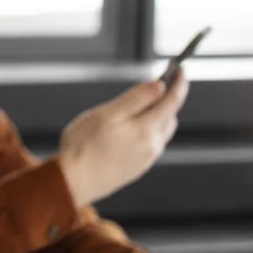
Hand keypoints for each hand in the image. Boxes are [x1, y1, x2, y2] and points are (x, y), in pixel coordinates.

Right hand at [59, 74, 187, 206]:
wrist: (73, 182)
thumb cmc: (83, 146)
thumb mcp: (106, 114)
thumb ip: (135, 99)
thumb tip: (158, 86)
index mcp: (145, 128)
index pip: (173, 102)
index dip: (178, 84)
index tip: (180, 71)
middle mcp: (151, 145)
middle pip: (169, 117)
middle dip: (165, 101)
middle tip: (150, 90)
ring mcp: (145, 159)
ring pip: (160, 133)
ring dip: (155, 119)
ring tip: (133, 114)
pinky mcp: (136, 170)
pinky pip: (149, 147)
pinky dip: (145, 134)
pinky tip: (125, 135)